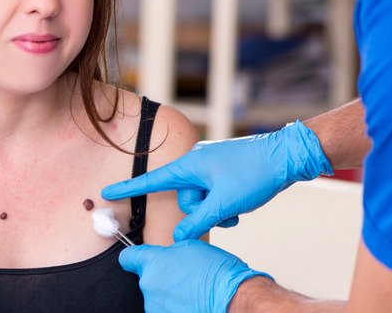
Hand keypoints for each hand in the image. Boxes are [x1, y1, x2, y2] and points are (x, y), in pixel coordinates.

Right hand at [102, 120, 331, 240]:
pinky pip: (212, 195)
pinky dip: (223, 205)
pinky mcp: (221, 173)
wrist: (285, 156)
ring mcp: (209, 168)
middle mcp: (195, 164)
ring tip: (236, 208)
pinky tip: (239, 205)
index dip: (128, 188)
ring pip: (200, 200)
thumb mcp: (225, 203)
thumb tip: (179, 235)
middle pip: (184, 199)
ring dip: (215, 210)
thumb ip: (199, 221)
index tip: (106, 193)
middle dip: (202, 211)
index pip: (152, 181)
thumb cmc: (254, 173)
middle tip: (224, 210)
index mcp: (189, 165)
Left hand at [120, 240, 270, 312]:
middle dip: (161, 277)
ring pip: (157, 297)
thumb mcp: (191, 248)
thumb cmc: (217, 274)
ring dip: (169, 295)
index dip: (134, 257)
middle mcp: (149, 285)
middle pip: (146, 279)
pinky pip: (165, 309)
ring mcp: (155, 306)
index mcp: (153, 263)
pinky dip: (175, 307)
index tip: (137, 259)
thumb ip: (168, 253)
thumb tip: (163, 258)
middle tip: (182, 277)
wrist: (232, 299)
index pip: (128, 257)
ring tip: (191, 292)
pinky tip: (192, 303)